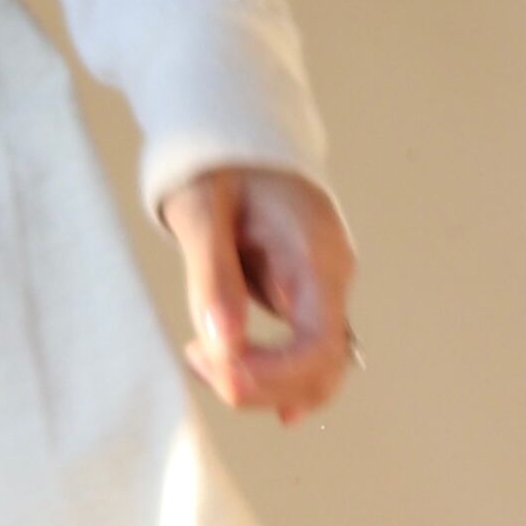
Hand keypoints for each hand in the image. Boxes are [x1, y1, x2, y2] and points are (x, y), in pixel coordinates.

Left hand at [159, 165, 357, 423]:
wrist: (237, 140)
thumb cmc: (219, 165)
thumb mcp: (204, 209)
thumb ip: (213, 274)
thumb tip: (222, 344)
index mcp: (316, 255)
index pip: (320, 346)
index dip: (272, 376)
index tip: (215, 368)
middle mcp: (330, 280)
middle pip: (321, 369)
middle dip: (261, 386)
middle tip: (196, 361)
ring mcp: (321, 292)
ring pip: (313, 371)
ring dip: (260, 385)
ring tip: (200, 359)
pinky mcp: (303, 299)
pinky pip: (300, 355)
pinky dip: (269, 377)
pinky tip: (235, 383)